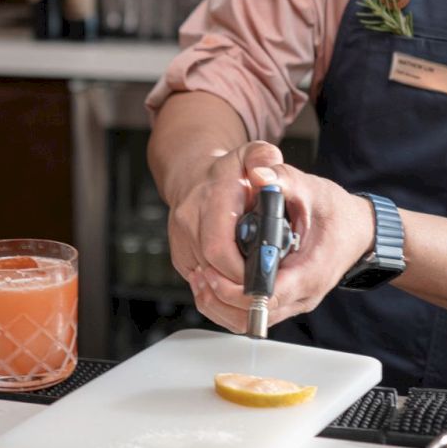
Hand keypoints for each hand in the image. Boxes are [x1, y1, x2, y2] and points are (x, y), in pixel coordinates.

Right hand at [166, 140, 282, 321]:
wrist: (193, 177)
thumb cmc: (228, 172)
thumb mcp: (251, 155)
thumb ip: (264, 157)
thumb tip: (266, 169)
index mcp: (211, 198)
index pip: (218, 248)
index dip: (240, 271)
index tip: (261, 278)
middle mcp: (190, 219)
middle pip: (212, 271)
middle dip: (239, 286)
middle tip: (262, 291)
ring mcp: (181, 240)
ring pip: (204, 282)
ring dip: (230, 291)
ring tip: (253, 292)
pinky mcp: (180, 256)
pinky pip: (198, 285)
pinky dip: (219, 292)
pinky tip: (236, 289)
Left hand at [175, 157, 375, 334]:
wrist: (359, 230)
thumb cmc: (336, 212)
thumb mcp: (311, 189)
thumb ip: (283, 180)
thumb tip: (260, 173)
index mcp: (311, 271)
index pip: (269, 295)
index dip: (237, 288)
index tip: (215, 273)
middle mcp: (303, 294)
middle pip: (255, 315)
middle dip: (223, 297)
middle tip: (201, 273)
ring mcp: (295, 302)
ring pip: (251, 321)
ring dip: (223, 305)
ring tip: (203, 279)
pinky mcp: (287, 301)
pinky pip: (253, 316)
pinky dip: (230, 305)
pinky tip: (214, 284)